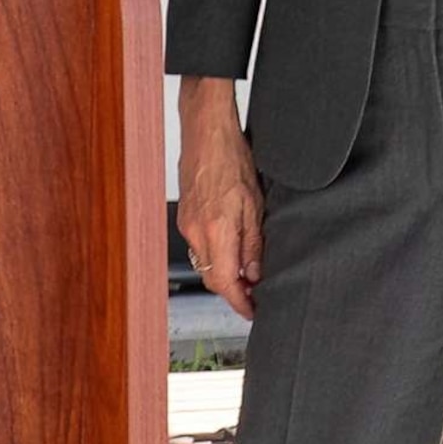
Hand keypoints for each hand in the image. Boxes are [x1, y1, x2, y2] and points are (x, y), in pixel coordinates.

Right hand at [176, 77, 262, 320]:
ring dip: (225, 273)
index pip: (224, 282)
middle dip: (234, 291)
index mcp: (216, 230)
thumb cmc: (231, 159)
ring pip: (205, 262)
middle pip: (212, 276)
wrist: (206, 132)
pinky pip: (200, 246)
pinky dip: (217, 255)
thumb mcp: (255, 205)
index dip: (240, 302)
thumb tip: (255, 272)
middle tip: (257, 295)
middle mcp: (196, 231)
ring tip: (250, 272)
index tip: (253, 311)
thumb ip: (254, 243)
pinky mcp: (185, 214)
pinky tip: (233, 249)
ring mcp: (187, 223)